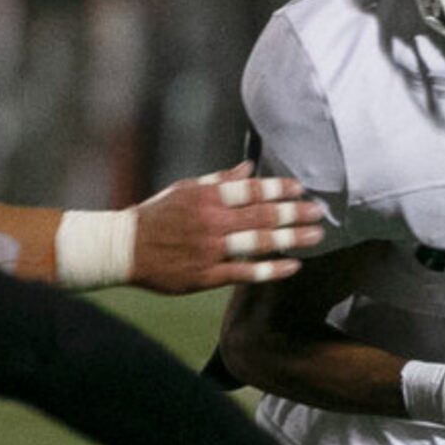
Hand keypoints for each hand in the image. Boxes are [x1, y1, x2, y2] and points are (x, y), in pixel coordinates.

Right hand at [131, 162, 328, 291]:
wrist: (124, 249)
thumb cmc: (156, 216)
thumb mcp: (185, 189)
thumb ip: (220, 181)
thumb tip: (250, 168)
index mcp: (206, 197)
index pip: (250, 190)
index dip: (279, 189)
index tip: (301, 189)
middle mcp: (211, 221)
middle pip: (261, 215)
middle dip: (294, 213)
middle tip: (319, 212)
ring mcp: (210, 250)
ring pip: (258, 243)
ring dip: (290, 239)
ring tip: (315, 236)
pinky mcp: (206, 276)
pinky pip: (244, 272)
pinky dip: (270, 269)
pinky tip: (292, 266)